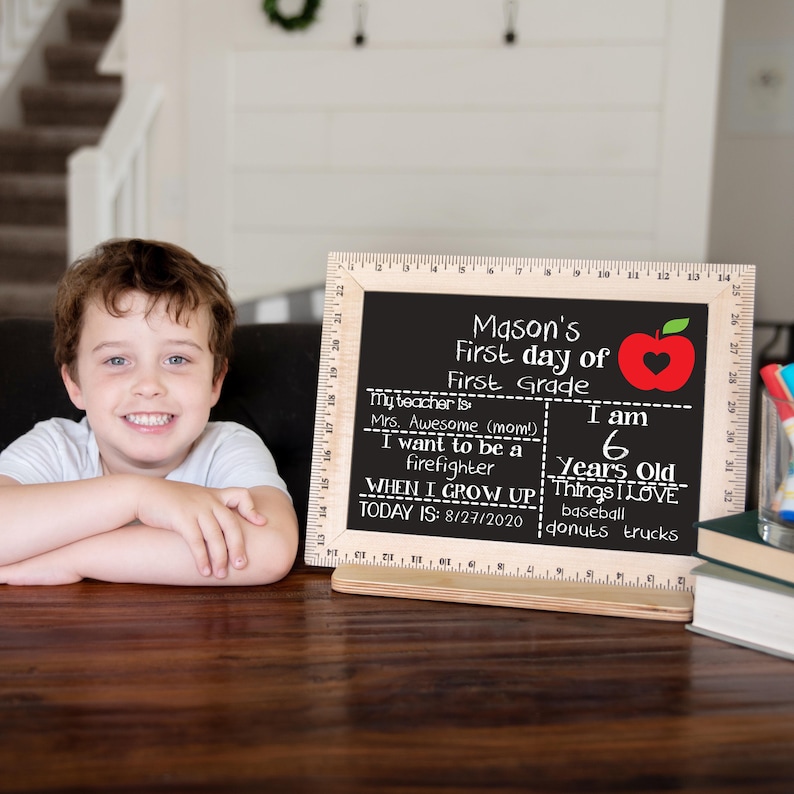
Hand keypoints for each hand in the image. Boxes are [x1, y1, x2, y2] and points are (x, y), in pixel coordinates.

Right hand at [134, 479, 266, 577]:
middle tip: (242, 565)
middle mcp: (208, 500)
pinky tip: (205, 571)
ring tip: (221, 575)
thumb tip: (222, 528)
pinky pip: (196, 541)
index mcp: (214, 494)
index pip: (241, 495)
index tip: (261, 523)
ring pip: (215, 536)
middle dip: (238, 547)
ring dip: (220, 558)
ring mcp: (195, 508)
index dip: (252, 509)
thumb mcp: (194, 497)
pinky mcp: (181, 518)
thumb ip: (209, 506)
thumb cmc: (169, 500)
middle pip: (231, 525)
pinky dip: (202, 558)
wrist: (143, 493)